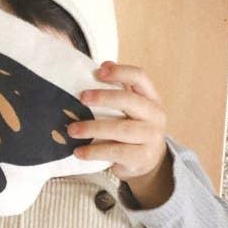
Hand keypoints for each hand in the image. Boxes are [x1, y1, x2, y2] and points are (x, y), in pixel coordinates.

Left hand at [69, 62, 172, 204]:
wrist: (147, 162)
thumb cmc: (133, 129)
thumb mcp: (131, 109)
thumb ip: (120, 89)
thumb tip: (103, 65)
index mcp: (152, 98)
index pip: (140, 77)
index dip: (120, 72)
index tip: (99, 71)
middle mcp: (155, 116)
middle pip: (130, 101)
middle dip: (104, 97)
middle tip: (81, 98)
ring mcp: (151, 138)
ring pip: (121, 129)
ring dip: (93, 128)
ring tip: (72, 130)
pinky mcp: (141, 157)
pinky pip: (115, 152)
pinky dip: (94, 151)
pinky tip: (79, 151)